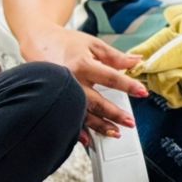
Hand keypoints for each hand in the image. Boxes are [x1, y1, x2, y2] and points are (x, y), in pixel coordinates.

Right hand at [23, 25, 145, 140]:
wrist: (38, 42)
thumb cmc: (66, 42)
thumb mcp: (94, 44)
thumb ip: (116, 56)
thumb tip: (137, 61)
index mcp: (83, 64)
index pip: (111, 78)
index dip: (128, 86)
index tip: (142, 92)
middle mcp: (71, 80)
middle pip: (96, 101)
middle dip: (114, 114)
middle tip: (130, 122)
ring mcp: (60, 92)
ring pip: (81, 113)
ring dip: (98, 125)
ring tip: (115, 132)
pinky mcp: (53, 99)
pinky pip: (66, 117)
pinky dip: (77, 130)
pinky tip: (87, 139)